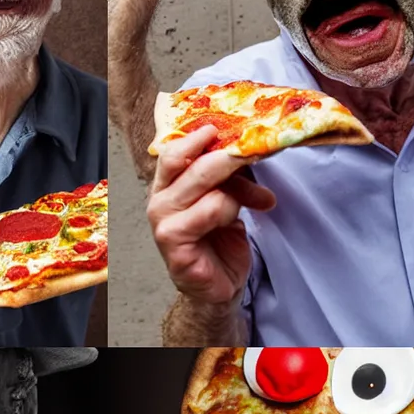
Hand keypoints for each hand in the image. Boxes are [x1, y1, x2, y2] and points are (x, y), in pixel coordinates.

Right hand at [147, 127, 275, 306]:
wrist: (220, 285)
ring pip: (205, 186)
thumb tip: (251, 152)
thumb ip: (229, 178)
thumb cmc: (219, 240)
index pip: (172, 151)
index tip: (219, 128)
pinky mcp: (174, 244)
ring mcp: (163, 223)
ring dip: (236, 192)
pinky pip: (210, 211)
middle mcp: (158, 201)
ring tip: (255, 202)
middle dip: (224, 155)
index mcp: (166, 186)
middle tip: (253, 149)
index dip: (195, 138)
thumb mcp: (227, 198)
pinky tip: (235, 224)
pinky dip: (229, 212)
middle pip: (187, 163)